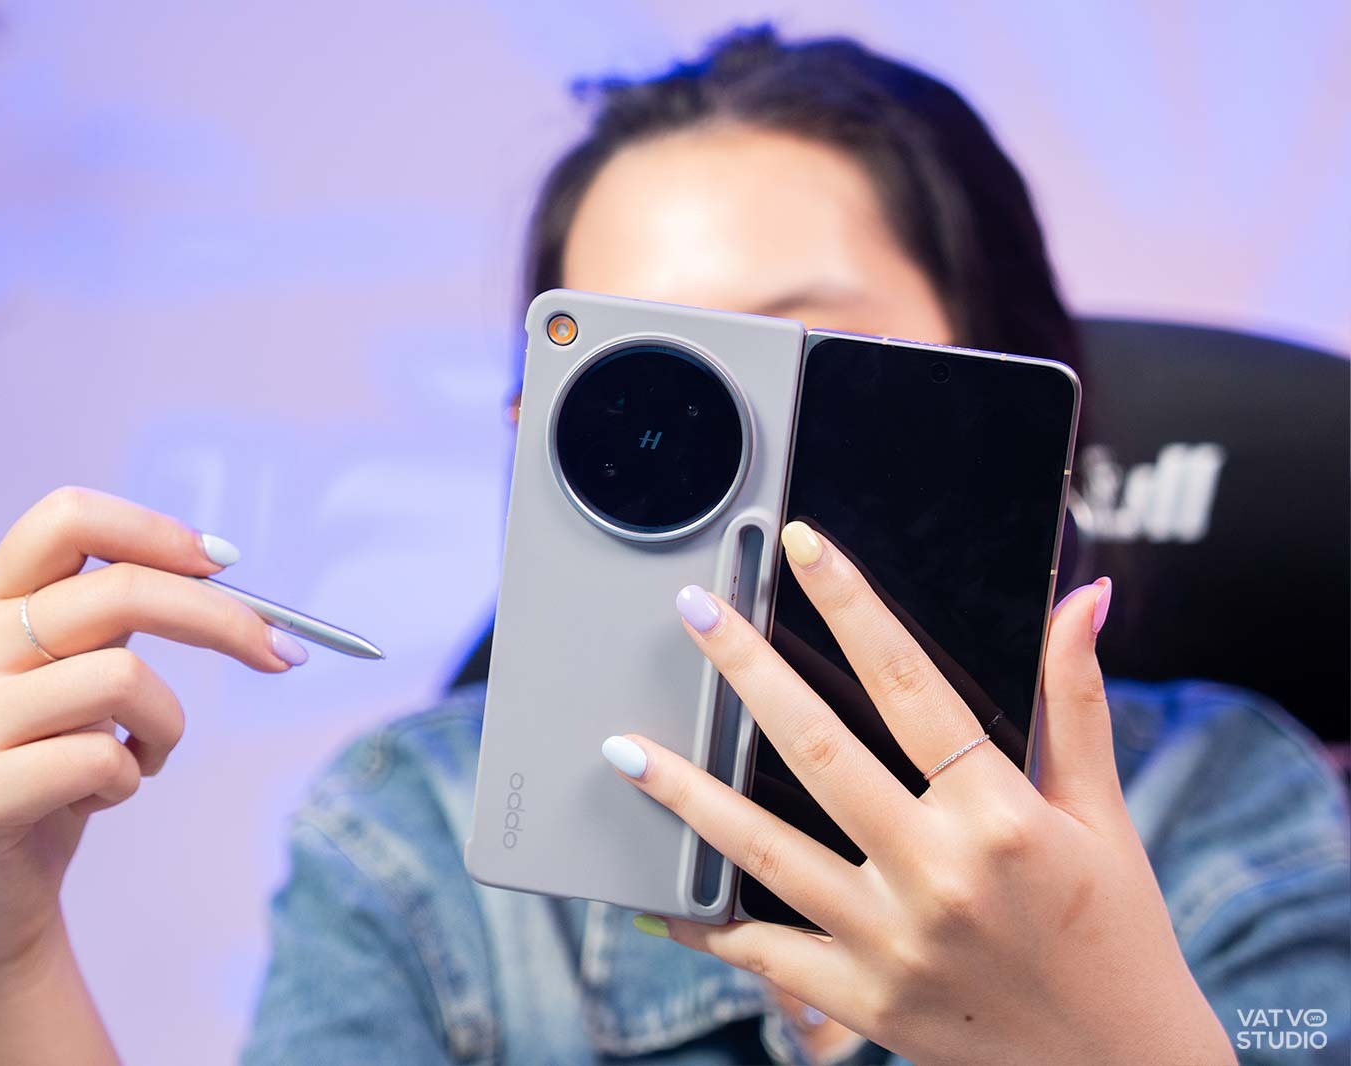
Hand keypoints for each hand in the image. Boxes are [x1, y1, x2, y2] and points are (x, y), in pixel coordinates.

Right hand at [0, 488, 305, 1041]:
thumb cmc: (58, 767)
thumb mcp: (85, 673)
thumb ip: (124, 616)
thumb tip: (229, 572)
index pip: (66, 516)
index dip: (153, 529)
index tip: (226, 561)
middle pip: (118, 593)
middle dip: (222, 621)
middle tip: (284, 654)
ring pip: (123, 680)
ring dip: (165, 728)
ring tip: (138, 758)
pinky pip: (103, 761)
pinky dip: (128, 781)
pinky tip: (95, 800)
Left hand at [603, 521, 1233, 1065]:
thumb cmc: (1116, 931)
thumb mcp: (1104, 814)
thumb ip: (1077, 701)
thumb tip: (1083, 597)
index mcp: (1001, 815)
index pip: (909, 685)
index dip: (853, 606)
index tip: (807, 549)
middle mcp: (938, 873)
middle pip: (819, 749)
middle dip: (749, 672)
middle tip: (696, 611)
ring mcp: (891, 940)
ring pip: (764, 849)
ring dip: (687, 793)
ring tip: (624, 745)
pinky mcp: (862, 999)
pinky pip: (762, 951)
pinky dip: (702, 921)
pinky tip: (653, 890)